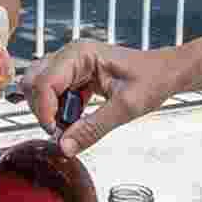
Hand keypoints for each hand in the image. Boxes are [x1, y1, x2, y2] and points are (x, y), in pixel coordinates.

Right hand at [23, 40, 177, 156]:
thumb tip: (65, 147)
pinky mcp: (75, 76)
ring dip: (48, 111)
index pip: (44, 82)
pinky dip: (58, 110)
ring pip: (39, 88)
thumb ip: (93, 128)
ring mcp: (71, 65)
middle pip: (34, 82)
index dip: (44, 111)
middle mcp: (71, 55)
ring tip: (69, 126)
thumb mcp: (125, 108)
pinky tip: (75, 120)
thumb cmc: (153, 79)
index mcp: (81, 54)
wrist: (167, 72)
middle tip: (61, 131)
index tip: (55, 133)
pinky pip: (53, 93)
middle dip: (42, 110)